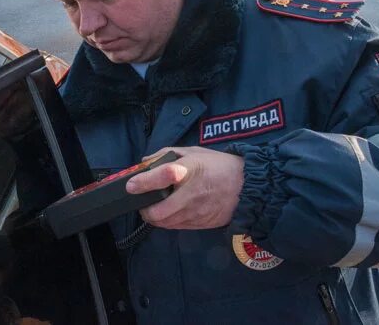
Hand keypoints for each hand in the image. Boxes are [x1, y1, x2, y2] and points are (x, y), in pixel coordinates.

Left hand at [125, 146, 243, 229]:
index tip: (131, 185)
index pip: (165, 174)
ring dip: (155, 217)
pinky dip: (168, 221)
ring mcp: (196, 212)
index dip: (145, 181)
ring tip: (155, 207)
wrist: (247, 187)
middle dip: (145, 210)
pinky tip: (170, 212)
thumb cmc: (218, 166)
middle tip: (142, 203)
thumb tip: (144, 162)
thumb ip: (167, 154)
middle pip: (159, 212)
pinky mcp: (200, 224)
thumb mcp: (194, 152)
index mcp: (191, 170)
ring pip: (165, 223)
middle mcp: (192, 194)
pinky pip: (176, 226)